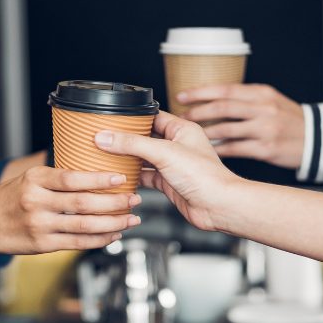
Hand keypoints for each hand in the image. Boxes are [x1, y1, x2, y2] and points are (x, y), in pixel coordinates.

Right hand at [0, 166, 140, 254]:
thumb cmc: (8, 198)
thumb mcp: (28, 178)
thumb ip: (56, 177)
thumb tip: (94, 171)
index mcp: (34, 180)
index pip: (72, 179)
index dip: (99, 179)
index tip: (121, 178)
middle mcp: (36, 202)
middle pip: (83, 203)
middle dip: (114, 202)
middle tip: (135, 198)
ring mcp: (39, 225)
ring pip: (84, 225)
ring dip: (113, 223)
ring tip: (131, 218)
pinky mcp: (42, 245)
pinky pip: (77, 243)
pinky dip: (99, 239)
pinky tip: (113, 234)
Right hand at [94, 111, 236, 231]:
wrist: (218, 207)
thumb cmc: (205, 176)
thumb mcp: (164, 153)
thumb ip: (133, 144)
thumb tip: (107, 137)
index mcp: (182, 129)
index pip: (153, 116)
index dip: (133, 117)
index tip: (112, 119)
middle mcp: (178, 145)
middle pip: (145, 137)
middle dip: (127, 139)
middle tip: (105, 137)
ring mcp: (173, 165)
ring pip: (144, 158)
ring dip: (128, 158)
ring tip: (107, 155)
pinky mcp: (169, 183)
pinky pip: (146, 176)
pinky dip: (133, 177)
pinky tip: (120, 176)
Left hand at [178, 84, 304, 169]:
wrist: (318, 139)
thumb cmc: (289, 119)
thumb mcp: (271, 100)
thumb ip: (245, 98)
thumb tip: (211, 99)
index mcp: (262, 93)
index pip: (225, 89)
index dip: (200, 92)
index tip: (181, 96)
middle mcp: (263, 109)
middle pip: (223, 108)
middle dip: (197, 112)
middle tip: (180, 117)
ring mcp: (265, 129)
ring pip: (226, 129)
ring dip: (204, 132)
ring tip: (190, 135)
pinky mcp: (266, 149)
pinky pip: (234, 149)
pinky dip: (218, 149)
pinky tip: (207, 150)